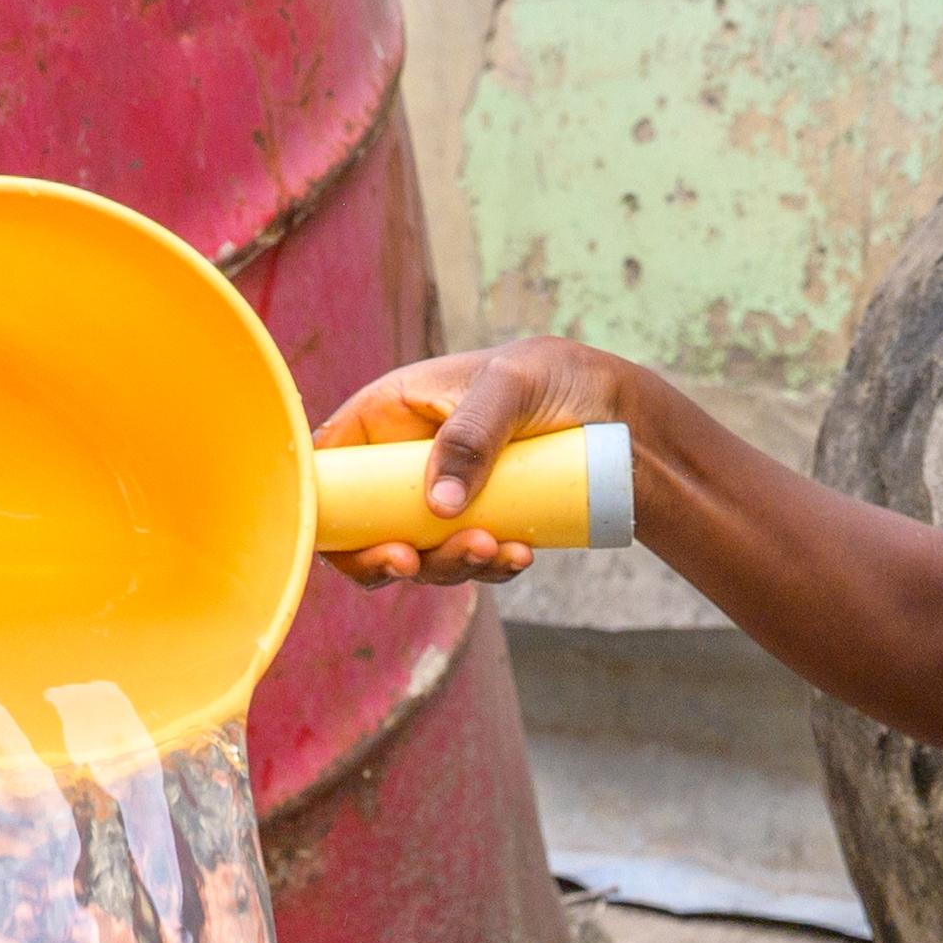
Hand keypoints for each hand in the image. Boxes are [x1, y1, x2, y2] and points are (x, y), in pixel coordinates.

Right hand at [315, 341, 651, 587]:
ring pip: (418, 554)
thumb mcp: (512, 387)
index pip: (328, 466)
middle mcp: (407, 461)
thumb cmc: (557, 375)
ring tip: (495, 549)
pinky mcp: (480, 524)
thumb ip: (472, 435)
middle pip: (362, 528)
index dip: (322, 508)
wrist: (620, 410)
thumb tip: (436, 509)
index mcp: (390, 415)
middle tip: (412, 562)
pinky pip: (468, 562)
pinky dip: (489, 568)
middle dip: (384, 557)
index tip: (348, 539)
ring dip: (447, 565)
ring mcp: (442, 497)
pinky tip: (520, 555)